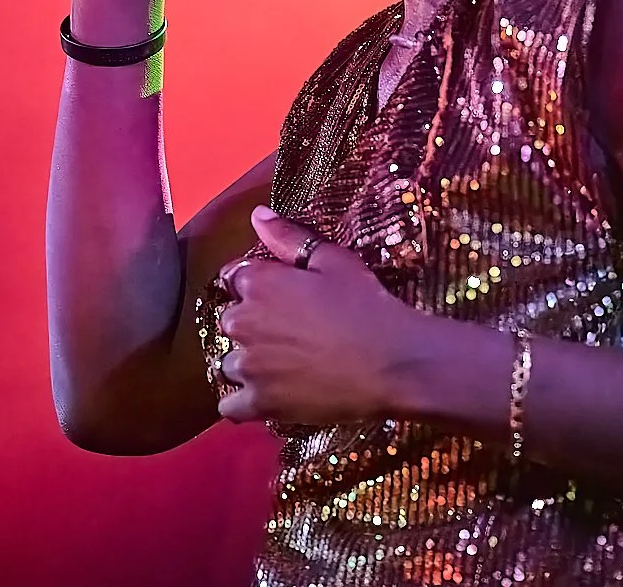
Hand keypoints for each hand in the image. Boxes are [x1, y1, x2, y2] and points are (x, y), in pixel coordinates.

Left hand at [214, 206, 425, 424]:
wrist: (393, 363)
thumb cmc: (366, 306)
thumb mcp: (333, 261)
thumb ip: (289, 238)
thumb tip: (257, 215)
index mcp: (258, 283)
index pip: (232, 278)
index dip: (253, 286)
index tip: (276, 298)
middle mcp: (243, 322)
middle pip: (229, 322)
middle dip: (249, 325)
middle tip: (286, 334)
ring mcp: (249, 366)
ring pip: (229, 364)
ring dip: (246, 364)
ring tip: (280, 368)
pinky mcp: (260, 403)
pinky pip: (231, 407)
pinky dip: (241, 402)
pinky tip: (263, 397)